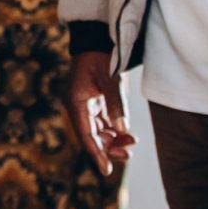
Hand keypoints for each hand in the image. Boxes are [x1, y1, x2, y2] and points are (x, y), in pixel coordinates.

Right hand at [67, 52, 136, 174]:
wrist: (97, 38)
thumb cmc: (101, 56)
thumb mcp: (110, 80)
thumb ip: (116, 105)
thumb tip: (122, 131)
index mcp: (76, 103)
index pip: (86, 135)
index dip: (96, 154)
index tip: (106, 171)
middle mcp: (79, 107)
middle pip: (93, 137)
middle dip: (109, 148)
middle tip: (128, 155)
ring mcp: (87, 105)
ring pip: (100, 131)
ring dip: (114, 140)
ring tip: (132, 143)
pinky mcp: (96, 102)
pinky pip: (105, 122)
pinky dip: (115, 130)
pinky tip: (128, 134)